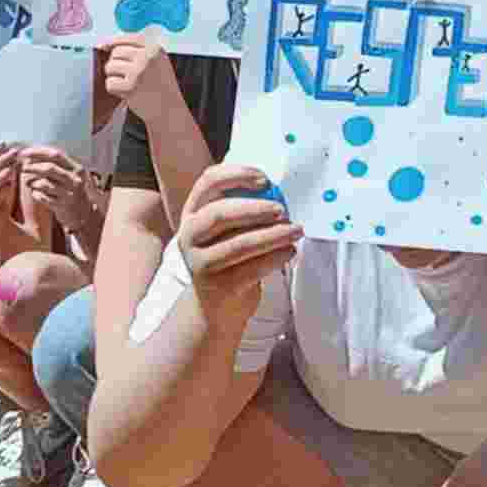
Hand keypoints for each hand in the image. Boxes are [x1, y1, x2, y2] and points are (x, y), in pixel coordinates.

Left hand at [19, 145, 102, 246]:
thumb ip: (54, 164)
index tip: (24, 152)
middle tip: (23, 167)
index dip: (39, 152)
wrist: (82, 213)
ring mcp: (69, 193)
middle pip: (49, 168)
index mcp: (76, 168)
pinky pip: (42, 197)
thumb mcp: (69, 174)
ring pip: (44, 183)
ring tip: (28, 183)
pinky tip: (34, 193)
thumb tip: (30, 156)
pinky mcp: (62, 206)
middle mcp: (75, 179)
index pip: (56, 155)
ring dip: (32, 182)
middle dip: (33, 167)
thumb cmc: (70, 189)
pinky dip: (35, 194)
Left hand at [100, 36, 181, 124]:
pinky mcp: (130, 88)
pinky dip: (114, 89)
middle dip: (116, 63)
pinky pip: (109, 83)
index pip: (128, 38)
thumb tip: (104, 45)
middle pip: (116, 52)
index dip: (113, 42)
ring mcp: (138, 72)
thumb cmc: (160, 85)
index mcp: (155, 48)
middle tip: (126, 74)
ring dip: (114, 76)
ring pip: (110, 66)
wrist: (169, 109)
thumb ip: (136, 49)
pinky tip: (126, 92)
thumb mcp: (157, 60)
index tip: (103, 46)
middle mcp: (147, 57)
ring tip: (127, 83)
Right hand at [174, 163, 301, 309]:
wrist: (212, 311)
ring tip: (297, 231)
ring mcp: (200, 263)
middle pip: (219, 213)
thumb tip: (280, 194)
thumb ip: (243, 212)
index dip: (237, 175)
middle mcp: (190, 236)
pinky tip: (290, 251)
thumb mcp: (226, 234)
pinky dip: (275, 257)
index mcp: (193, 214)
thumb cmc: (227, 263)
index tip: (265, 179)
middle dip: (256, 209)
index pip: (208, 182)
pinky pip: (251, 268)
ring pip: (239, 244)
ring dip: (274, 235)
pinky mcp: (216, 287)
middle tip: (283, 210)